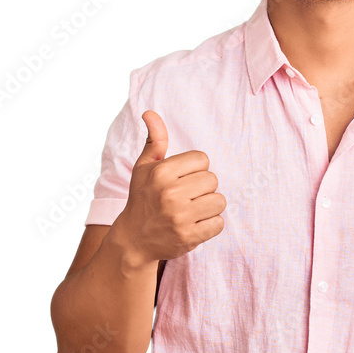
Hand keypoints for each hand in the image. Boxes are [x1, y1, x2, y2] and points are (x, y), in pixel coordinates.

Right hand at [114, 109, 226, 264]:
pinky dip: (211, 225)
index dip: (195, 169)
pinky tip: (194, 225)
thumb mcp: (144, 168)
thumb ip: (154, 140)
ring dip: (209, 207)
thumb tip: (150, 112)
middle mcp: (170, 193)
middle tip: (186, 197)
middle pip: (213, 179)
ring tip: (192, 211)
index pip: (203, 159)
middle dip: (203, 188)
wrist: (133, 239)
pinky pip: (219, 223)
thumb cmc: (143, 198)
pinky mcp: (189, 237)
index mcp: (161, 172)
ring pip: (219, 201)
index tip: (182, 180)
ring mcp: (179, 217)